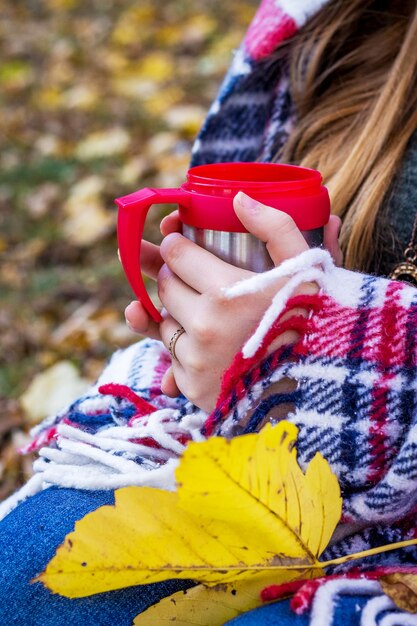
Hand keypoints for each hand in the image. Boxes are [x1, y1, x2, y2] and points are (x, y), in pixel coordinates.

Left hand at [125, 193, 341, 411]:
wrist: (320, 383)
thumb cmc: (313, 319)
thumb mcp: (306, 267)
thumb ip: (277, 227)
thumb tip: (239, 199)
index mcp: (227, 293)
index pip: (174, 253)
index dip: (178, 245)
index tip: (184, 245)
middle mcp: (204, 328)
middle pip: (165, 286)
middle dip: (176, 276)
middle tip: (201, 278)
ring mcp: (196, 361)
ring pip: (165, 322)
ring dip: (179, 313)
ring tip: (214, 314)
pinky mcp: (193, 387)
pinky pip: (172, 357)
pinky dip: (185, 348)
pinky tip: (213, 346)